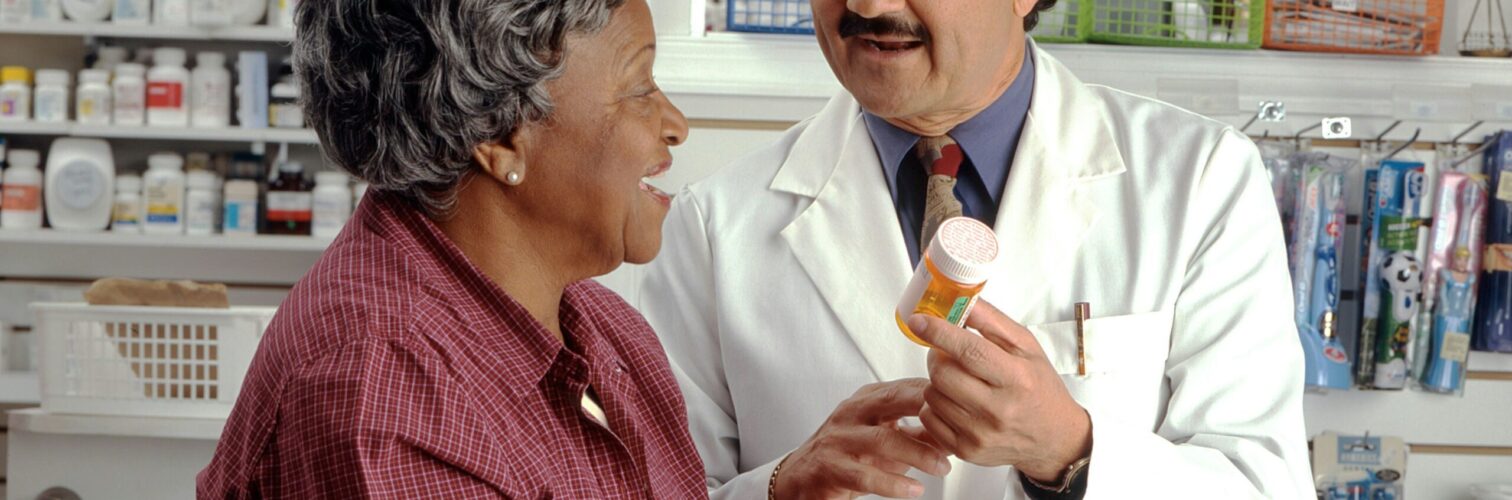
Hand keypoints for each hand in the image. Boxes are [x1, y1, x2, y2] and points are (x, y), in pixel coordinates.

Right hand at [774, 379, 952, 498]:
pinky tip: (913, 489)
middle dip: (929, 412)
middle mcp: (851, 413)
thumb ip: (916, 432)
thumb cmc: (845, 453)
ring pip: (882, 440)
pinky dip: (892, 483)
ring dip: (917, 454)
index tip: (964, 402)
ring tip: (943, 468)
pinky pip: (864, 475)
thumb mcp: (883, 436)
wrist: (801, 476)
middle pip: (893, 402)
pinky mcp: (830, 467)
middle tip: (958, 427)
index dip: (936, 393)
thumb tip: (956, 429)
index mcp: (866, 400)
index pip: (904, 387)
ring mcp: (839, 438)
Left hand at [907, 301, 1092, 483]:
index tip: (920, 320)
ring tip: (958, 379)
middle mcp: (999, 409)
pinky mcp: (967, 451)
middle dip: (937, 356)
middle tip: (947, 353)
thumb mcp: (1027, 348)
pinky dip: (935, 404)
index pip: (969, 351)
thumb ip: (993, 322)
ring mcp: (980, 434)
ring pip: (932, 395)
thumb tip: (962, 300)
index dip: (939, 333)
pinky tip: (955, 401)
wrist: (1054, 438)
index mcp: (1017, 378)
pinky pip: (929, 418)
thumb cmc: (1040, 388)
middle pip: (942, 373)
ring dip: (937, 381)